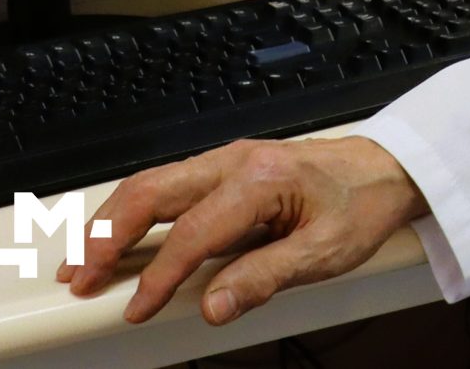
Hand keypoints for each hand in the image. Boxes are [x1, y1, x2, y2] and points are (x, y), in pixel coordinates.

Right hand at [62, 136, 426, 325]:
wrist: (390, 168)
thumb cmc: (363, 202)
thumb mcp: (327, 251)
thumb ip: (266, 279)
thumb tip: (213, 307)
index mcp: (260, 179)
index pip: (192, 234)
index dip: (158, 277)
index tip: (135, 309)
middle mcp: (236, 160)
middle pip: (151, 192)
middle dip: (106, 237)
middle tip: (78, 279)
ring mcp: (229, 159)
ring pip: (151, 183)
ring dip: (110, 221)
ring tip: (81, 260)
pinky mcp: (227, 167)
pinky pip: (169, 184)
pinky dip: (134, 210)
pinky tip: (118, 234)